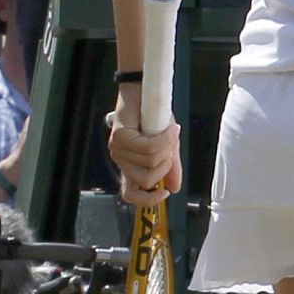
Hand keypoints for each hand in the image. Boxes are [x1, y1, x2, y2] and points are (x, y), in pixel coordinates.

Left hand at [106, 89, 182, 205]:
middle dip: (166, 164)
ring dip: (167, 147)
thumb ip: (170, 167)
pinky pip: (148, 147)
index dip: (147, 201)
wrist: (145, 93)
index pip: (130, 195)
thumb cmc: (155, 118)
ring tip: (171, 132)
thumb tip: (175, 188)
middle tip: (171, 147)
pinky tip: (170, 129)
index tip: (164, 193)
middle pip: (147, 178)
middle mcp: (122, 163)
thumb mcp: (167, 146)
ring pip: (150, 161)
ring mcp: (118, 151)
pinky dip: (164, 139)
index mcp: (132, 168)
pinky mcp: (120, 138)